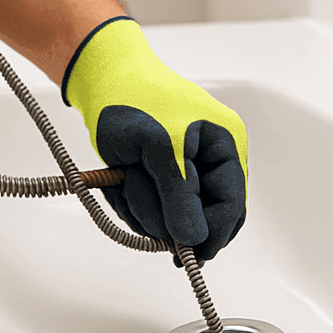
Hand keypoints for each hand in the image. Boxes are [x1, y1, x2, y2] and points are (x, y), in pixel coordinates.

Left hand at [63, 18, 246, 260]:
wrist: (101, 77)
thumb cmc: (135, 96)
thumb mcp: (160, 146)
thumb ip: (179, 194)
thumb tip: (193, 239)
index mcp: (225, 145)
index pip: (232, 204)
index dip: (212, 234)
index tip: (187, 255)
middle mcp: (210, 161)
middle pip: (201, 217)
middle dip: (166, 215)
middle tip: (138, 195)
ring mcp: (183, 171)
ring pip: (171, 219)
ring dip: (143, 205)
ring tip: (124, 175)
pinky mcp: (158, 178)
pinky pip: (151, 209)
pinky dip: (132, 201)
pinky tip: (119, 179)